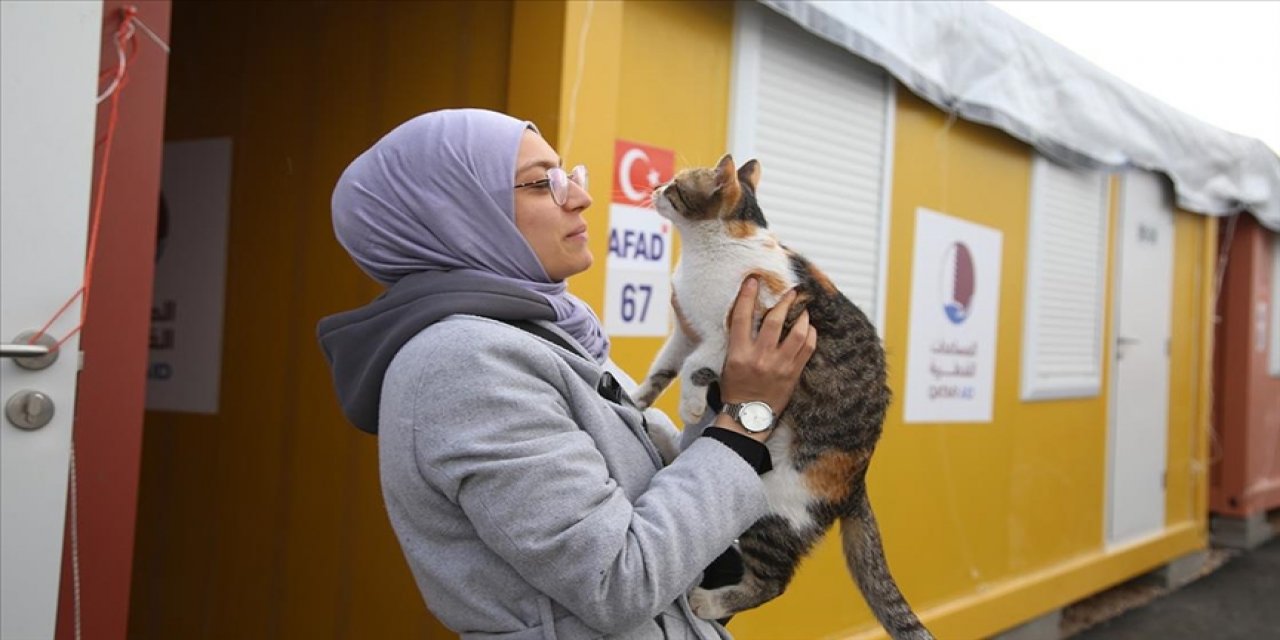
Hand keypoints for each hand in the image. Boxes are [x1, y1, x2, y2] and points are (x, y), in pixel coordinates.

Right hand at [715, 278, 817, 439]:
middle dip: (784, 301)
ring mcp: (779, 366)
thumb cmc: (736, 389)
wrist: (748, 417)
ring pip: (797, 333)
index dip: (747, 296)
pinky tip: (809, 328)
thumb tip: (750, 315)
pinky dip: (810, 334)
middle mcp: (760, 358)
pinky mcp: (793, 374)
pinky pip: (807, 348)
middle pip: (775, 320)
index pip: (742, 317)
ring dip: (803, 317)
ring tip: (804, 309)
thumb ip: (739, 341)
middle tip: (790, 290)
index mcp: (739, 354)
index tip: (753, 280)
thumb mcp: (729, 363)